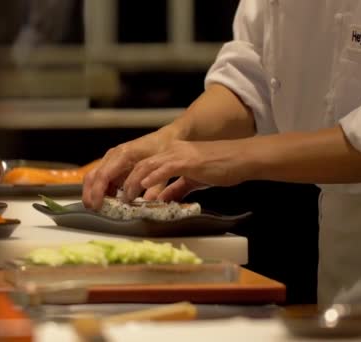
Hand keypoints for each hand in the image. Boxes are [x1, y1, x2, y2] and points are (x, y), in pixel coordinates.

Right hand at [82, 129, 177, 209]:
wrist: (165, 138)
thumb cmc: (163, 150)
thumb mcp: (163, 169)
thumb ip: (156, 187)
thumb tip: (148, 202)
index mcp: (124, 155)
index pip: (103, 175)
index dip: (98, 192)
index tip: (97, 206)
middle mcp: (113, 156)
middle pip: (92, 176)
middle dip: (89, 194)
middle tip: (94, 210)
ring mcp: (111, 159)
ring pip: (94, 177)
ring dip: (94, 193)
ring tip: (100, 209)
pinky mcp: (113, 165)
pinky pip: (101, 179)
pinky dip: (101, 191)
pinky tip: (108, 202)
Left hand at [122, 140, 247, 201]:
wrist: (241, 159)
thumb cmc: (222, 168)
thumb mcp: (194, 180)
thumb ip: (177, 189)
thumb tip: (163, 201)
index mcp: (171, 154)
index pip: (144, 165)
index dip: (130, 180)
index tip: (122, 194)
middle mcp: (171, 151)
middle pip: (139, 165)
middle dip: (125, 183)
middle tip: (119, 199)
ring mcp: (178, 154)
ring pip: (147, 166)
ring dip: (133, 183)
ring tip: (126, 197)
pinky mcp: (188, 161)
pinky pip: (165, 169)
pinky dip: (153, 179)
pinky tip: (144, 188)